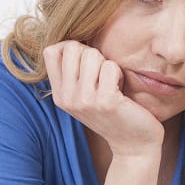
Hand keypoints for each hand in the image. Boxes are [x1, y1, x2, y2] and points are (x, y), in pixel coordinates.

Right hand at [44, 41, 163, 156]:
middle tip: (103, 75)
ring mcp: (84, 100)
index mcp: (59, 94)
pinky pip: (110, 66)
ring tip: (112, 83)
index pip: (51, 51)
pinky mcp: (105, 101)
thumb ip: (74, 72)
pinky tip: (121, 90)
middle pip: (71, 48)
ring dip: (107, 64)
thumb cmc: (114, 113)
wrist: (134, 145)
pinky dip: (119, 73)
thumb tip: (73, 40)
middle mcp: (67, 98)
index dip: (72, 48)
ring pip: (91, 54)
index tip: (87, 64)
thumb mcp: (85, 95)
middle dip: (92, 54)